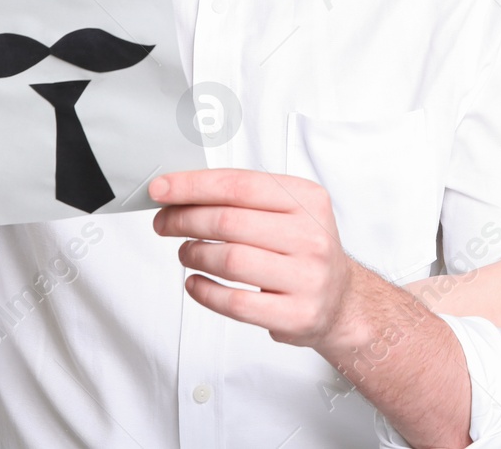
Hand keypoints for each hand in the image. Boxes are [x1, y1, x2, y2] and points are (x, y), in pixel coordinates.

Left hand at [150, 168, 359, 350]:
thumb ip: (242, 199)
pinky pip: (235, 303)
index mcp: (308, 199)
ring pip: (229, 260)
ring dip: (193, 254)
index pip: (240, 185)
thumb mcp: (288, 211)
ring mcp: (306, 277)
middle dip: (184, 220)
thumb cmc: (303, 250)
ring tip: (185, 252)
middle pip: (229, 222)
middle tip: (164, 223)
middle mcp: (311, 236)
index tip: (160, 189)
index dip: (193, 186)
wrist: (340, 300)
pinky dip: (204, 291)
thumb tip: (181, 192)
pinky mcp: (296, 314)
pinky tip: (195, 282)